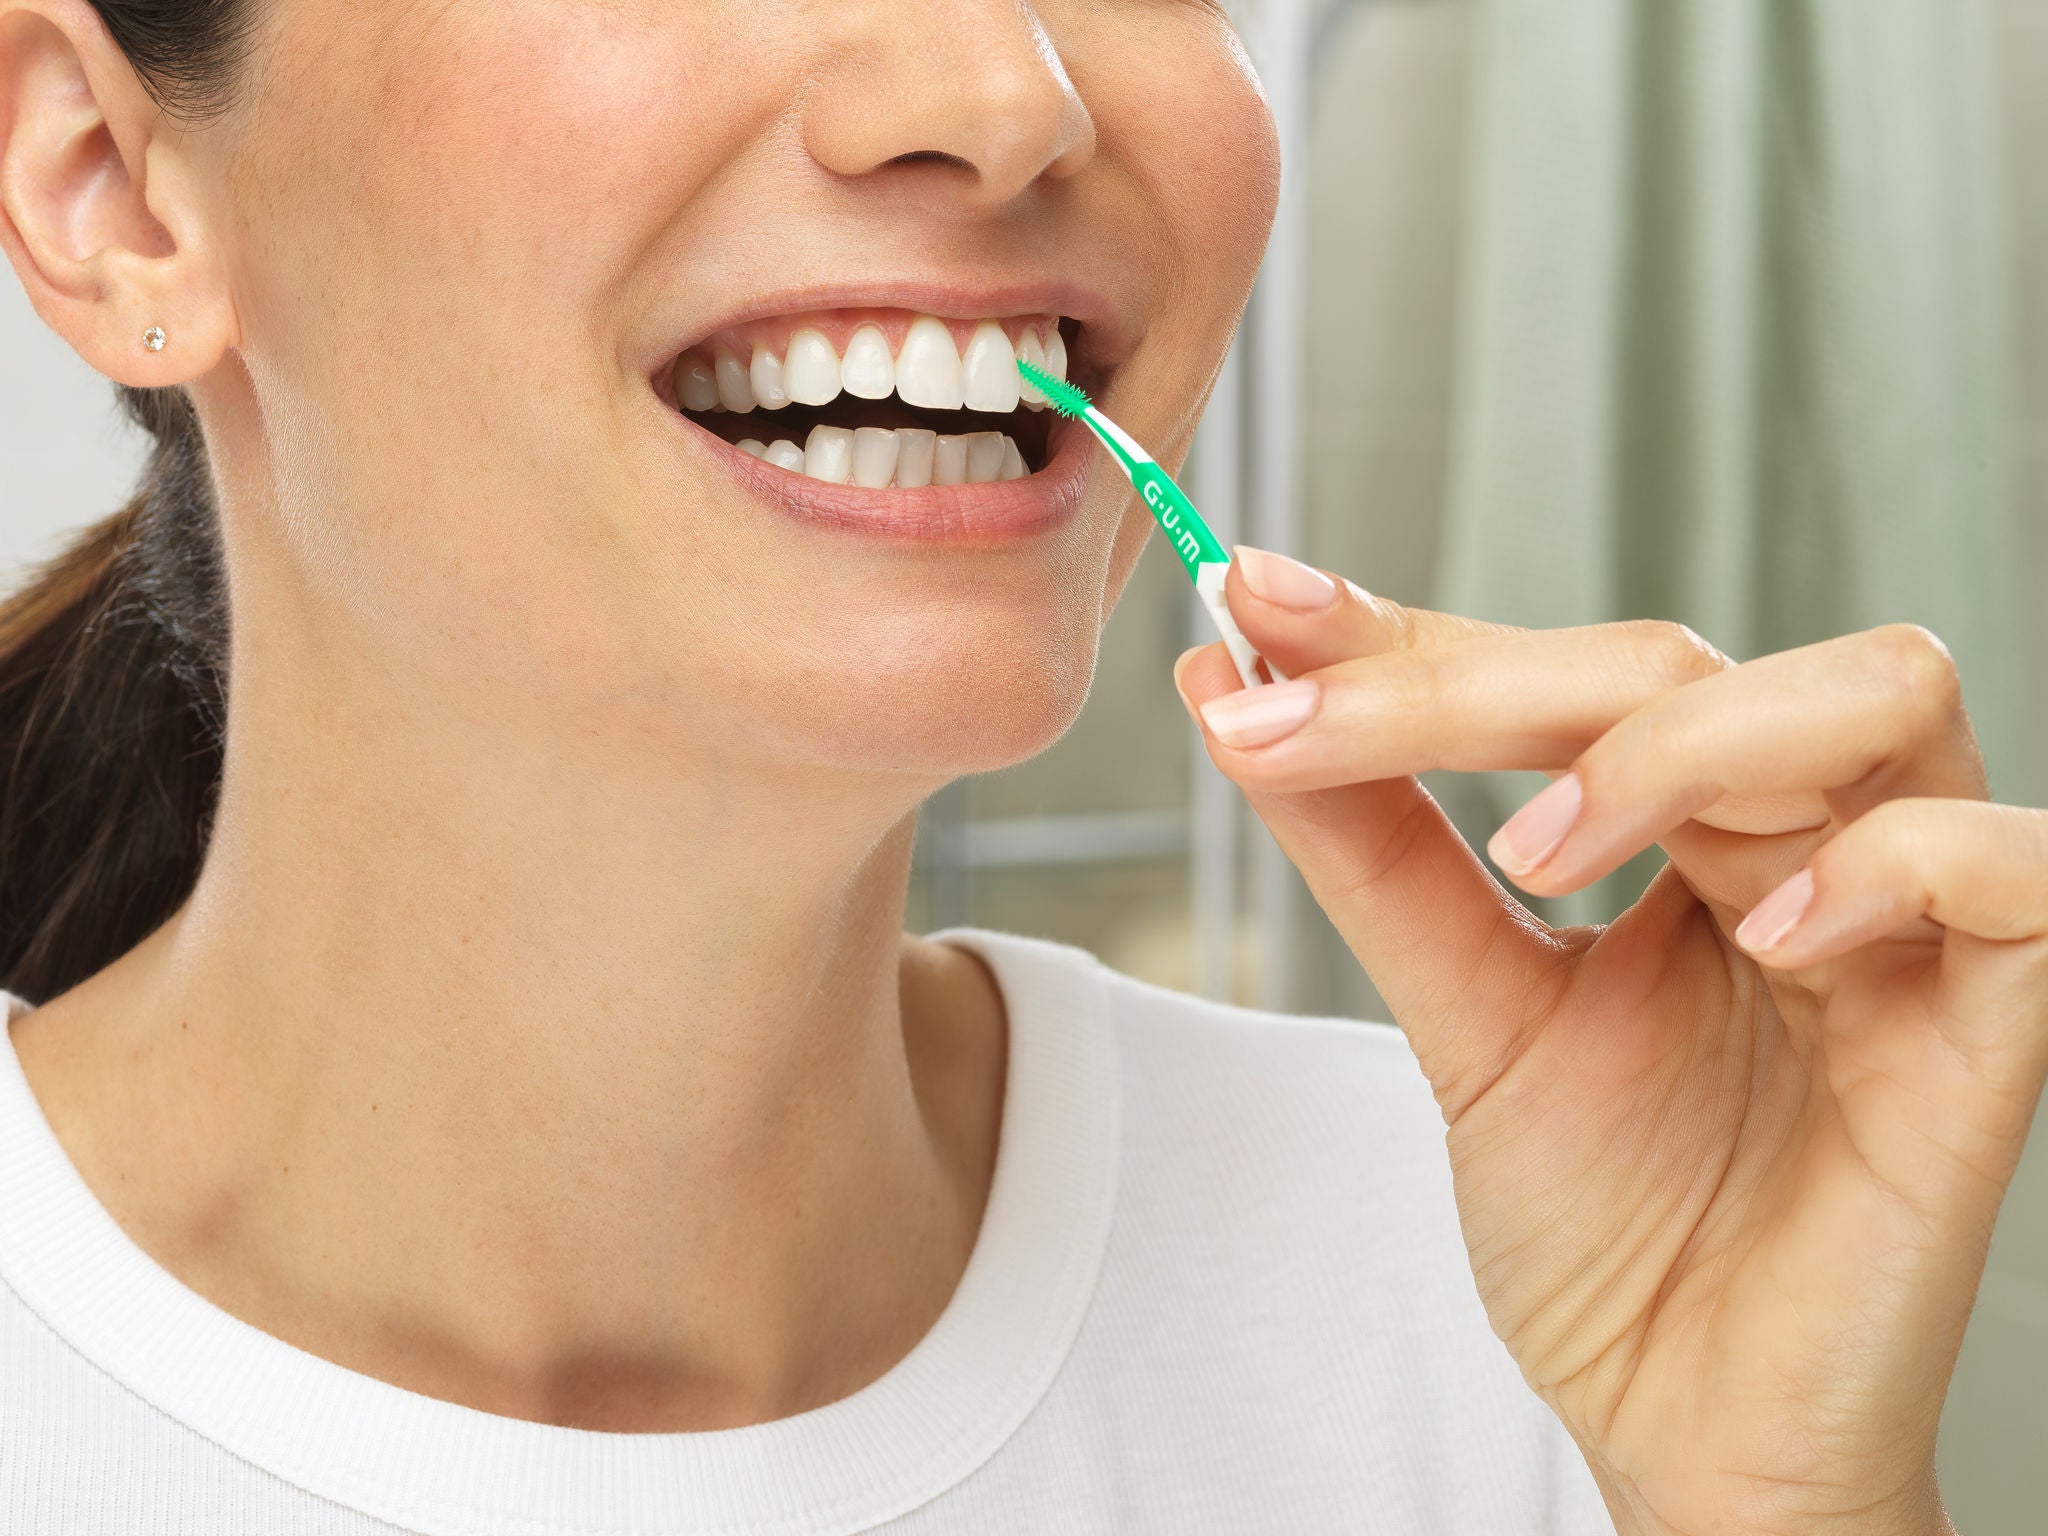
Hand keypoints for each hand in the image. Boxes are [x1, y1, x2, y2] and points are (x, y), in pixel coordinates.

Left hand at [1176, 549, 2045, 1535]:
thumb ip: (1375, 856)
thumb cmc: (1608, 1234)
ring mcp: (1909, 920)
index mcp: (1685, 833)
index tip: (1253, 599)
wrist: (1692, 1430)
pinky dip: (1879, 868)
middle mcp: (1802, 840)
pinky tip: (1768, 938)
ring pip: (1871, 691)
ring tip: (1546, 852)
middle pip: (1678, 661)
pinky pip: (2001, 860)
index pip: (1555, 676)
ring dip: (1680, 743)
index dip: (1408, 634)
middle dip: (1476, 679)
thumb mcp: (1466, 1019)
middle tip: (1312, 716)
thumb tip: (1236, 687)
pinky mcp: (1998, 1014)